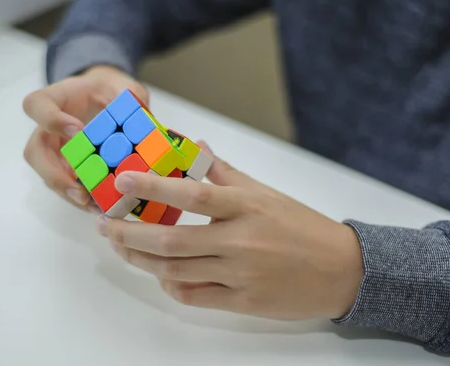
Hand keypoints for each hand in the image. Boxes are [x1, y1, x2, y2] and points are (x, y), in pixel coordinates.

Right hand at [22, 65, 148, 212]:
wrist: (108, 99)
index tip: (76, 130)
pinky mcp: (69, 169)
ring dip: (68, 193)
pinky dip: (82, 199)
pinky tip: (100, 207)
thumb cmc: (110, 91)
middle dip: (54, 174)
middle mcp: (49, 128)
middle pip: (34, 152)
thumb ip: (131, 97)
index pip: (36, 105)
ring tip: (91, 205)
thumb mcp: (123, 87)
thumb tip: (142, 118)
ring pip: (48, 175)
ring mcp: (56, 151)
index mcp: (57, 99)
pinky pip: (67, 186)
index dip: (50, 119)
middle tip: (78, 189)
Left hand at [97, 142, 363, 320]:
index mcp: (246, 206)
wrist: (342, 270)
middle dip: (131, 234)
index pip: (192, 193)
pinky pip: (195, 296)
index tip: (122, 182)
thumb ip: (227, 174)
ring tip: (124, 248)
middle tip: (107, 226)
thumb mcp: (266, 194)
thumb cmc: (302, 227)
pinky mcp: (243, 302)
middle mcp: (240, 240)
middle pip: (172, 239)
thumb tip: (197, 149)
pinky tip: (161, 273)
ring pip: (176, 271)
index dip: (153, 187)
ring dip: (143, 260)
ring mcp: (240, 274)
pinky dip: (171, 285)